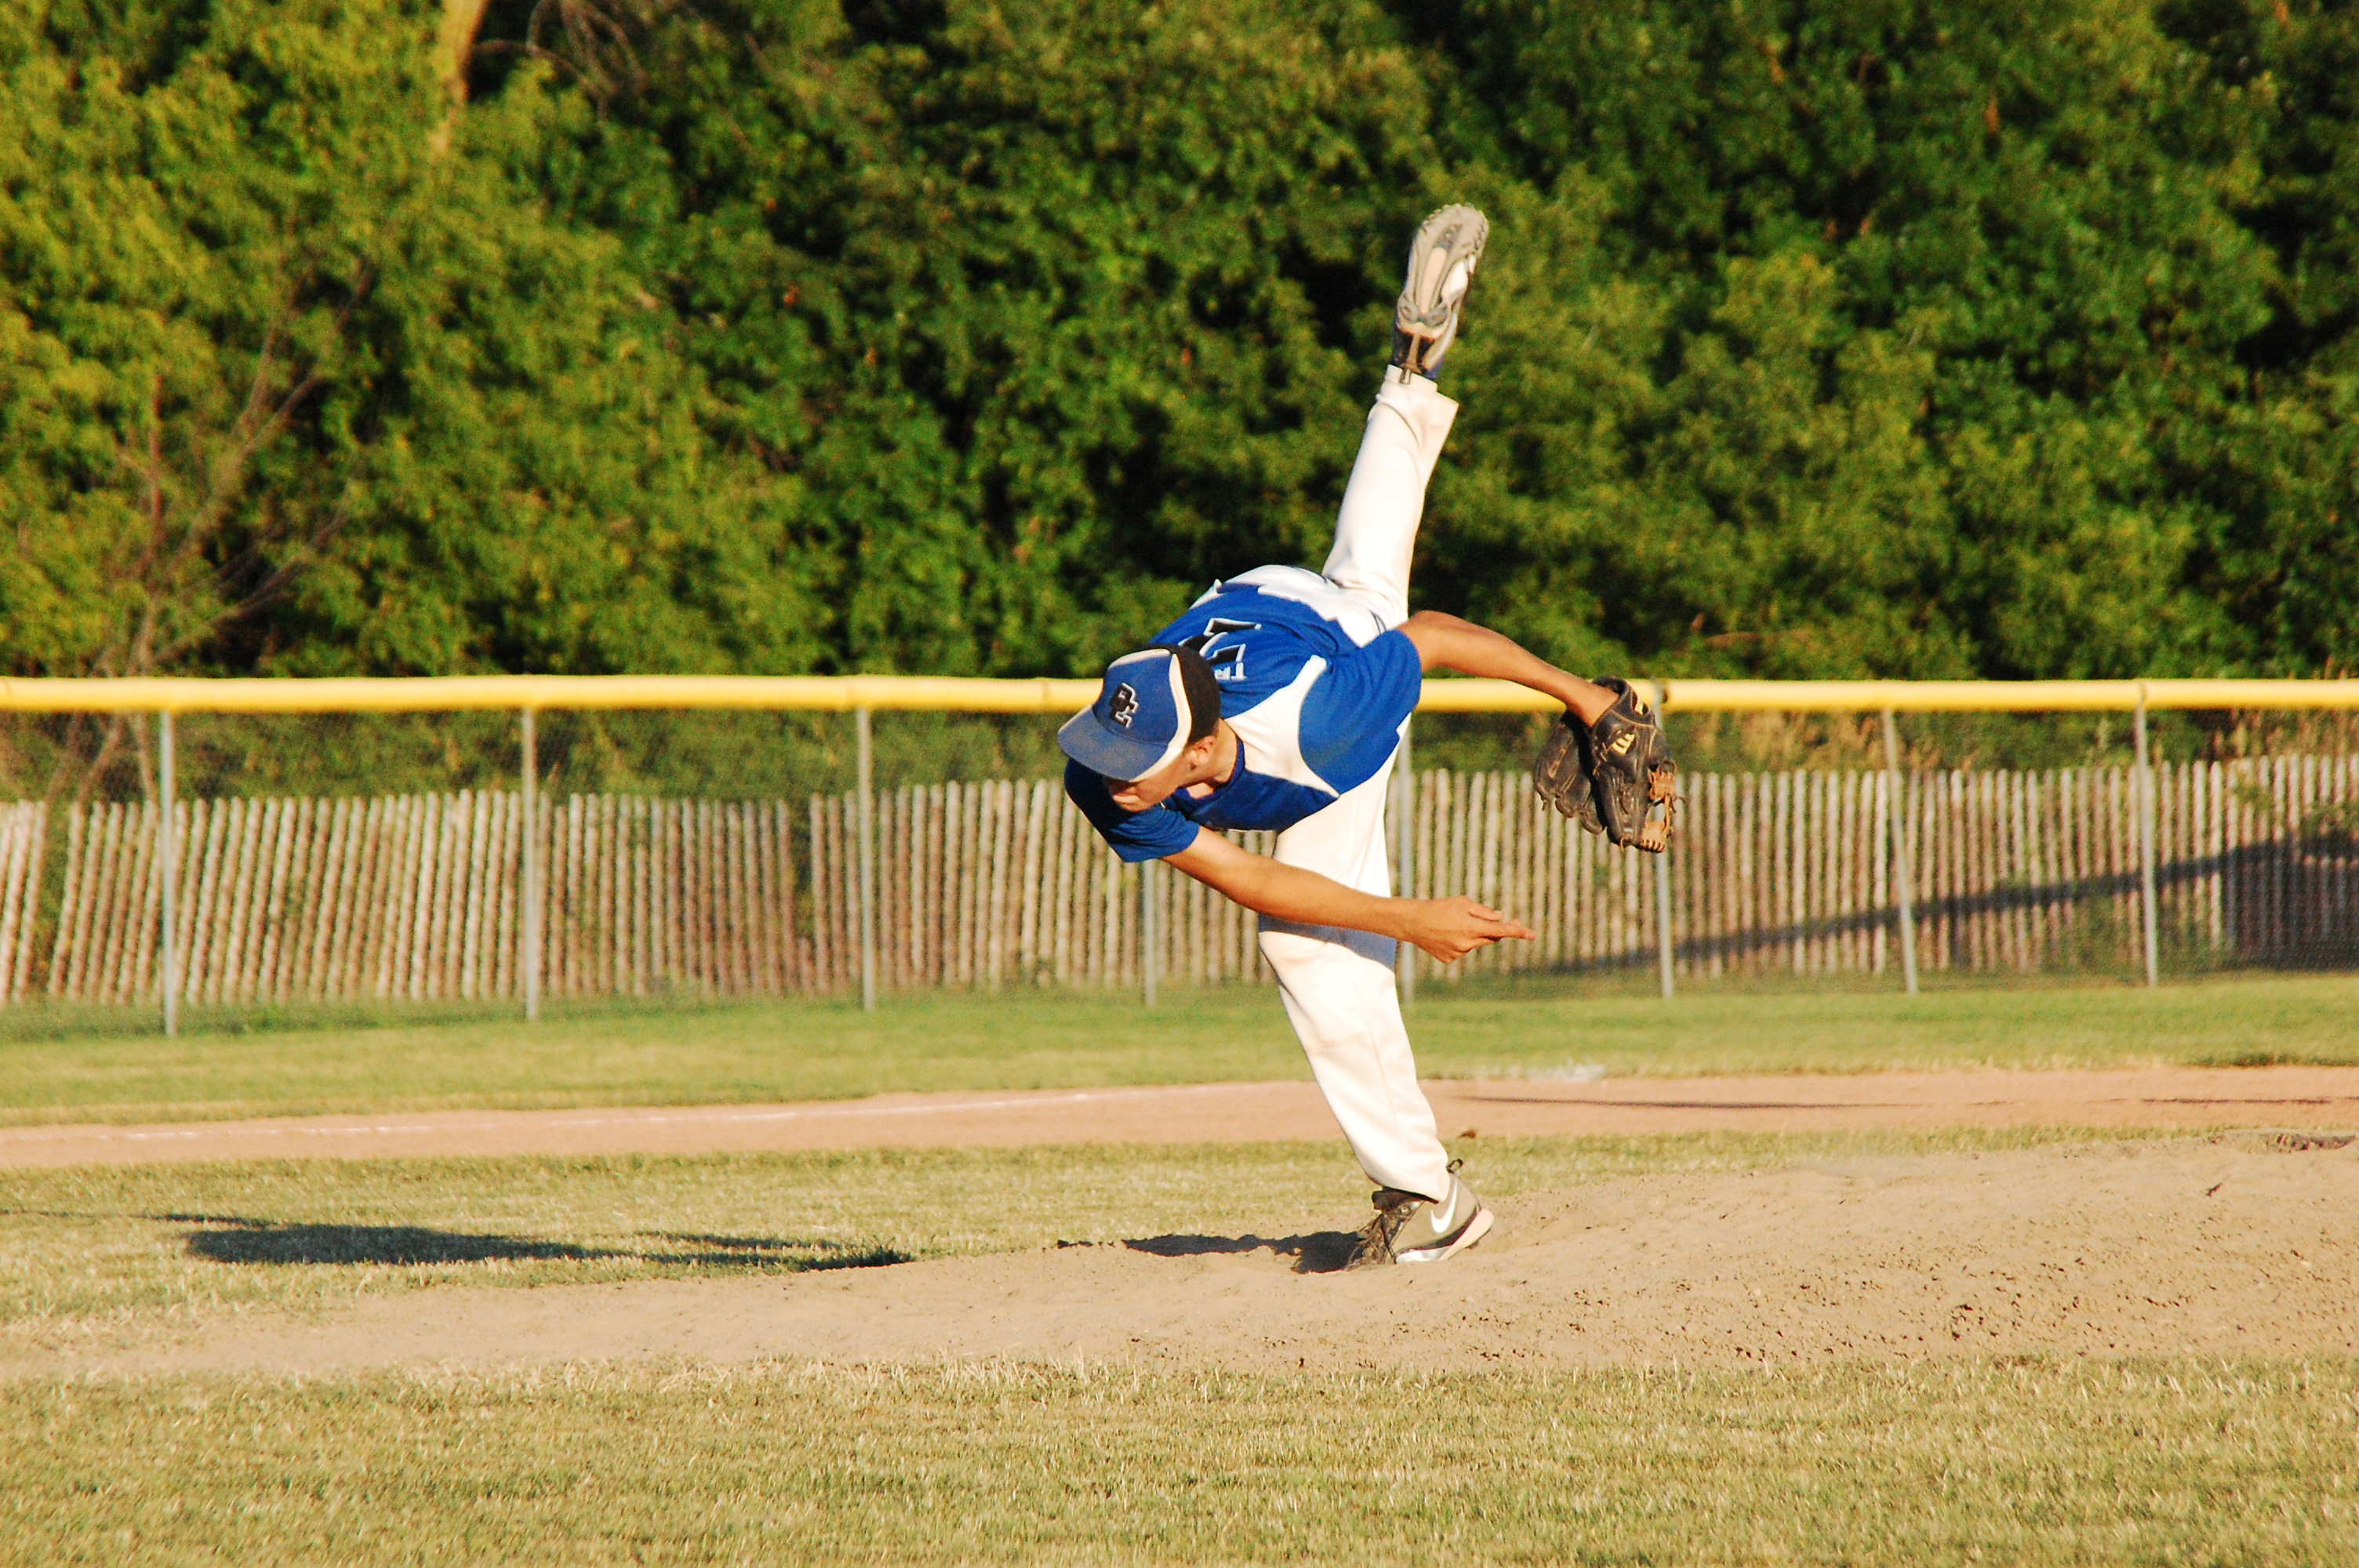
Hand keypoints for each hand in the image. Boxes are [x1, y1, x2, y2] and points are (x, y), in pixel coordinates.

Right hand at [1400, 896, 1534, 962]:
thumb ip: (1484, 912)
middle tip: (1511, 920)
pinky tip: (1444, 934)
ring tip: (1453, 922)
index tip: (1532, 934)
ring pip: (1475, 943)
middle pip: (1490, 937)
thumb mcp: (1462, 902)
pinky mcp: (1449, 959)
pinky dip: (1459, 941)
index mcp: (1472, 927)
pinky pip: (1462, 949)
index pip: (1501, 930)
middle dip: (1499, 930)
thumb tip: (1500, 918)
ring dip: (1473, 934)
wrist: (1412, 922)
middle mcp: (1467, 943)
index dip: (1518, 932)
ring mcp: (1458, 953)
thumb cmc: (1438, 907)